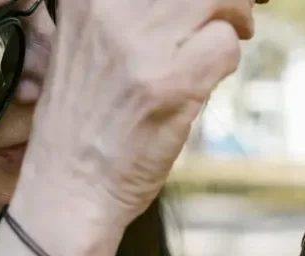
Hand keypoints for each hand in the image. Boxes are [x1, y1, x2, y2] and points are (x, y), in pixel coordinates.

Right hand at [14, 0, 258, 240]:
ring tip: (231, 38)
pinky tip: (209, 80)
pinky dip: (228, 60)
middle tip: (235, 18)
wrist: (69, 188)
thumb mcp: (89, 46)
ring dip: (234, 21)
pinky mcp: (171, 83)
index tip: (206, 3)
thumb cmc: (85, 123)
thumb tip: (194, 2)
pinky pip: (225, 45)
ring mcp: (140, 45)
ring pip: (216, 1)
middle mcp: (108, 9)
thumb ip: (129, 15)